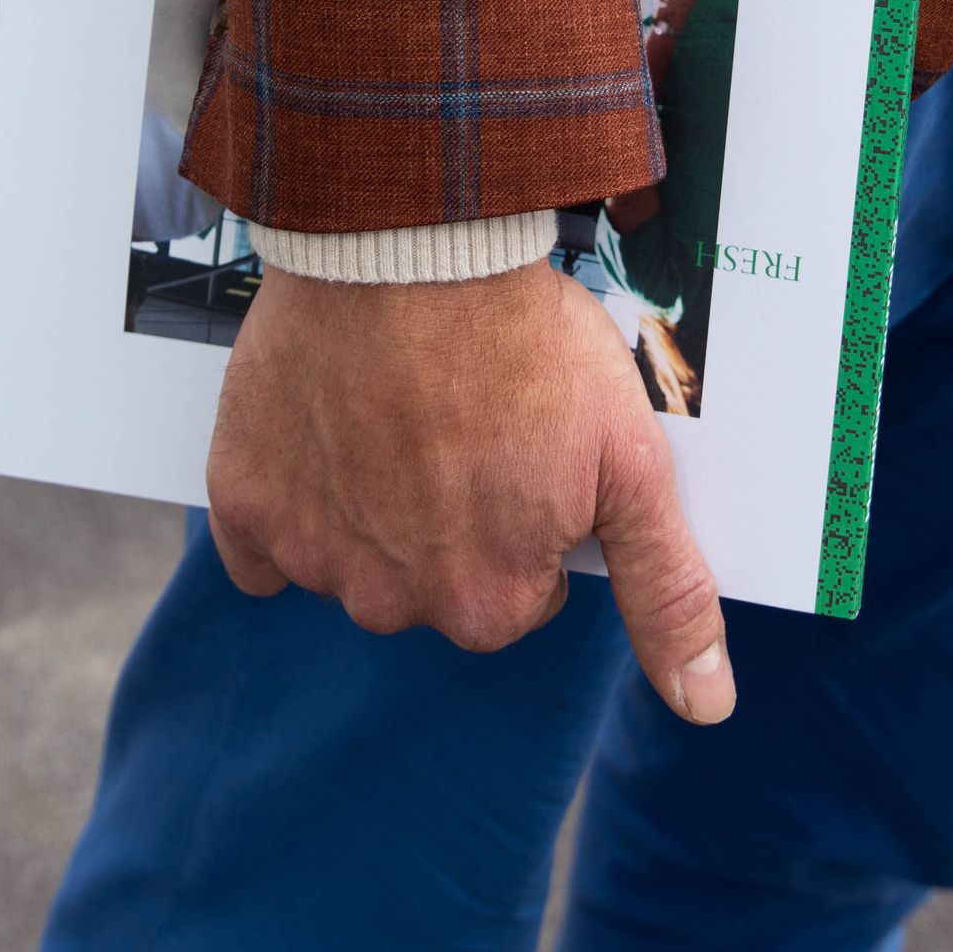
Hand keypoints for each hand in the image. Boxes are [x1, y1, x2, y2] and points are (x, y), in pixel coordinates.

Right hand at [206, 258, 735, 722]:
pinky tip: (320, 434)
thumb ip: (667, 590)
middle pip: (430, 580)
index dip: (526, 513)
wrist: (408, 245)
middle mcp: (393, 600)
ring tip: (396, 406)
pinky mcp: (244, 498)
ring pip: (349, 555)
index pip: (516, 591)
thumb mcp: (630, 462)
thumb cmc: (523, 342)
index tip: (521, 444)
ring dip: (369, 502)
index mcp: (489, 603)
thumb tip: (708, 706)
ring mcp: (312, 550)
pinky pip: (258, 541)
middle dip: (448, 516)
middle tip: (461, 418)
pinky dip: (286, 498)